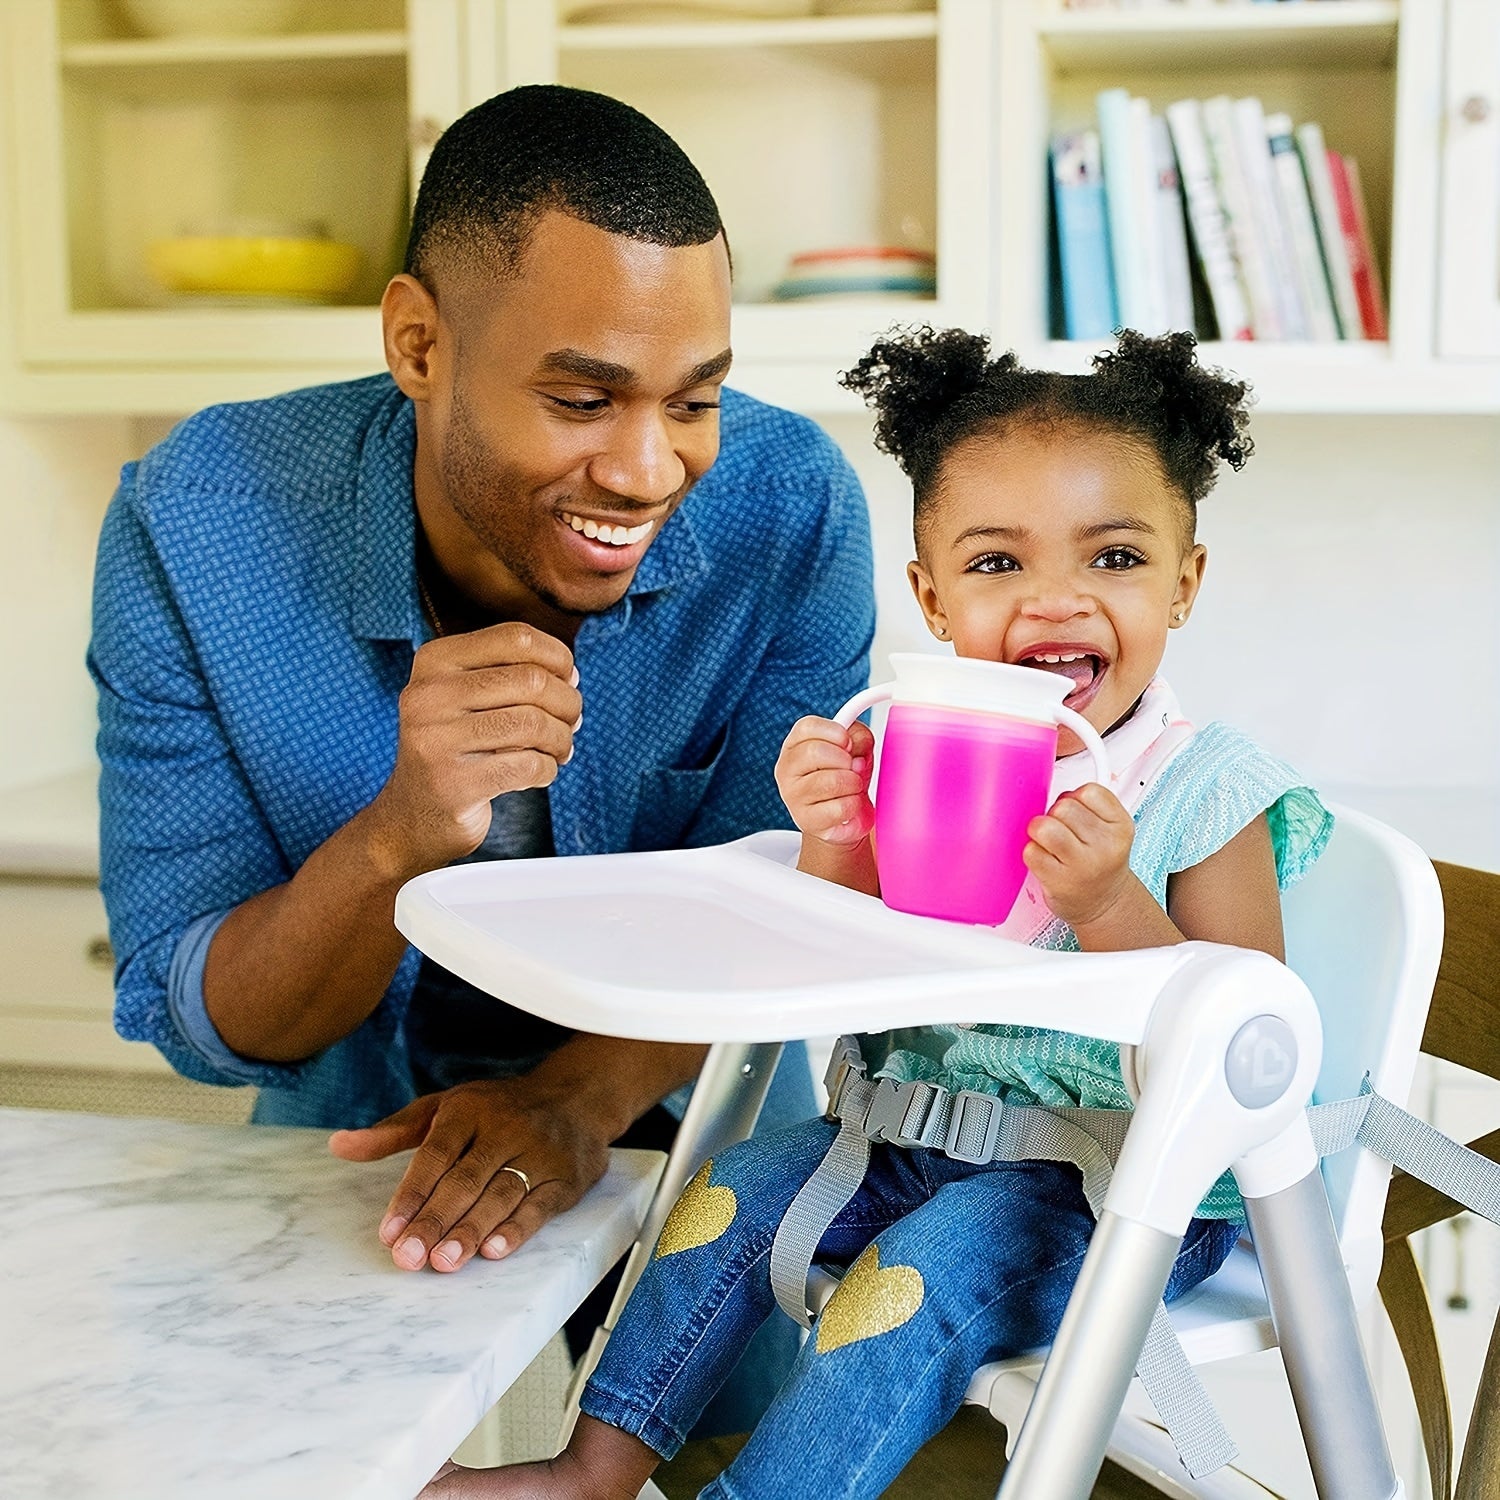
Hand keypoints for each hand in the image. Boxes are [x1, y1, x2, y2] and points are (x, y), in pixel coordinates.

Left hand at [328, 1075, 611, 1272]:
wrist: (576, 1097)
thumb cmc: (497, 1109)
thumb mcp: (444, 1109)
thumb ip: (393, 1132)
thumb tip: (339, 1145)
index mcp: (469, 1109)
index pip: (435, 1153)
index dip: (411, 1194)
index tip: (389, 1232)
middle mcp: (505, 1127)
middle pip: (465, 1179)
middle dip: (435, 1221)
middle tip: (408, 1258)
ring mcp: (539, 1151)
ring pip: (500, 1195)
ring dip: (471, 1230)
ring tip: (442, 1262)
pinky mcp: (566, 1176)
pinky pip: (539, 1205)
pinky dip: (516, 1229)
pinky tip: (492, 1251)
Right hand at [367, 623, 583, 878]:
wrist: (415, 813)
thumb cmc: (458, 746)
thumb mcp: (470, 696)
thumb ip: (516, 673)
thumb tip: (571, 673)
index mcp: (434, 661)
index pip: (516, 638)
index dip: (559, 657)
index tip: (568, 681)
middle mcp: (427, 695)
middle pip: (532, 680)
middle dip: (568, 703)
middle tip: (571, 722)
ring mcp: (435, 740)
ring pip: (534, 724)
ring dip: (561, 739)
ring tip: (560, 750)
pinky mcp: (453, 783)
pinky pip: (529, 766)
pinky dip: (547, 769)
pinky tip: (539, 772)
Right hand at [774, 715, 874, 846]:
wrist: (845, 817)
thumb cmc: (845, 779)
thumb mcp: (856, 750)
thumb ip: (859, 737)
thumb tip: (856, 743)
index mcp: (795, 746)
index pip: (806, 727)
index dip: (834, 731)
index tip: (848, 742)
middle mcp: (787, 769)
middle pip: (814, 752)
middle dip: (845, 759)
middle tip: (852, 768)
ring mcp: (793, 796)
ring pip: (830, 781)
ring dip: (853, 783)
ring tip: (853, 787)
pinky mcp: (807, 820)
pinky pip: (839, 807)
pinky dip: (853, 804)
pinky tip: (849, 804)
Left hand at [1023, 782, 1135, 929]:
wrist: (1105, 904)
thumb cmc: (1099, 861)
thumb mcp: (1110, 829)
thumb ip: (1089, 805)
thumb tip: (1043, 782)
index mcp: (1121, 826)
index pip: (1088, 791)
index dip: (1074, 798)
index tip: (1076, 814)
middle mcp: (1105, 846)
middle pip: (1063, 807)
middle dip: (1055, 815)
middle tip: (1061, 831)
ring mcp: (1082, 865)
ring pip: (1044, 826)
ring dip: (1039, 831)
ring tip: (1049, 843)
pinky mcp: (1059, 881)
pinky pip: (1031, 851)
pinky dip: (1032, 852)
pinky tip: (1045, 860)